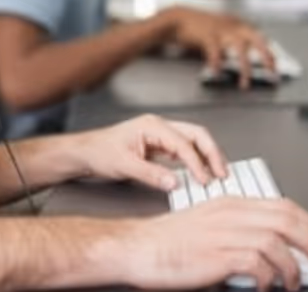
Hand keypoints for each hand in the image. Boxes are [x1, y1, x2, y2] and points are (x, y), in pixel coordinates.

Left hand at [74, 114, 228, 190]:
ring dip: (206, 156)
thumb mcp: (124, 165)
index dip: (197, 163)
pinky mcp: (159, 146)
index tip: (205, 180)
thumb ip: (151, 174)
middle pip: (196, 135)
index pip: (183, 143)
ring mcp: (160, 135)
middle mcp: (159, 127)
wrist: (84, 153)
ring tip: (217, 173)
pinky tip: (200, 172)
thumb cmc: (99, 153)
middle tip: (222, 173)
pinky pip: (184, 150)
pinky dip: (196, 160)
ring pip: (193, 141)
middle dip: (212, 153)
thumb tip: (174, 182)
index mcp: (152, 126)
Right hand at [119, 197, 307, 290]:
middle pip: (289, 220)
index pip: (284, 205)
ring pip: (278, 242)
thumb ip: (239, 232)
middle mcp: (231, 213)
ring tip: (293, 283)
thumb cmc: (167, 242)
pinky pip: (259, 264)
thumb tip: (272, 251)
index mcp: (230, 203)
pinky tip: (265, 288)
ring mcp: (224, 232)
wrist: (137, 248)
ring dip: (294, 267)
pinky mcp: (217, 254)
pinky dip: (269, 279)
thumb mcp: (209, 226)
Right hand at [165, 6, 276, 88]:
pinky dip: (217, 63)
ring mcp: (220, 29)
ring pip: (239, 47)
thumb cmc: (200, 27)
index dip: (269, 52)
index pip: (259, 37)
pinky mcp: (207, 35)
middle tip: (271, 71)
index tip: (275, 65)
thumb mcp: (221, 30)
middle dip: (266, 55)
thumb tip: (245, 58)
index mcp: (237, 24)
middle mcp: (232, 25)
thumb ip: (233, 40)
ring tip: (245, 83)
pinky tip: (217, 73)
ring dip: (244, 67)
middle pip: (256, 39)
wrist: (178, 18)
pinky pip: (215, 51)